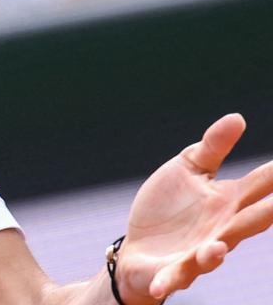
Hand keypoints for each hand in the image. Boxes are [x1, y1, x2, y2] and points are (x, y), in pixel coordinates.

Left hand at [115, 114, 272, 302]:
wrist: (139, 246)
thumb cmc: (169, 207)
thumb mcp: (187, 169)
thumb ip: (212, 147)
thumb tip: (238, 117)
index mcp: (227, 202)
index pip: (259, 187)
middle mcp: (220, 230)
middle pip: (246, 223)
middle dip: (263, 217)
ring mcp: (198, 253)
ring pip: (212, 254)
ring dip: (214, 253)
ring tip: (216, 248)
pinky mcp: (171, 270)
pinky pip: (173, 277)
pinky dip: (170, 280)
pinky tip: (165, 283)